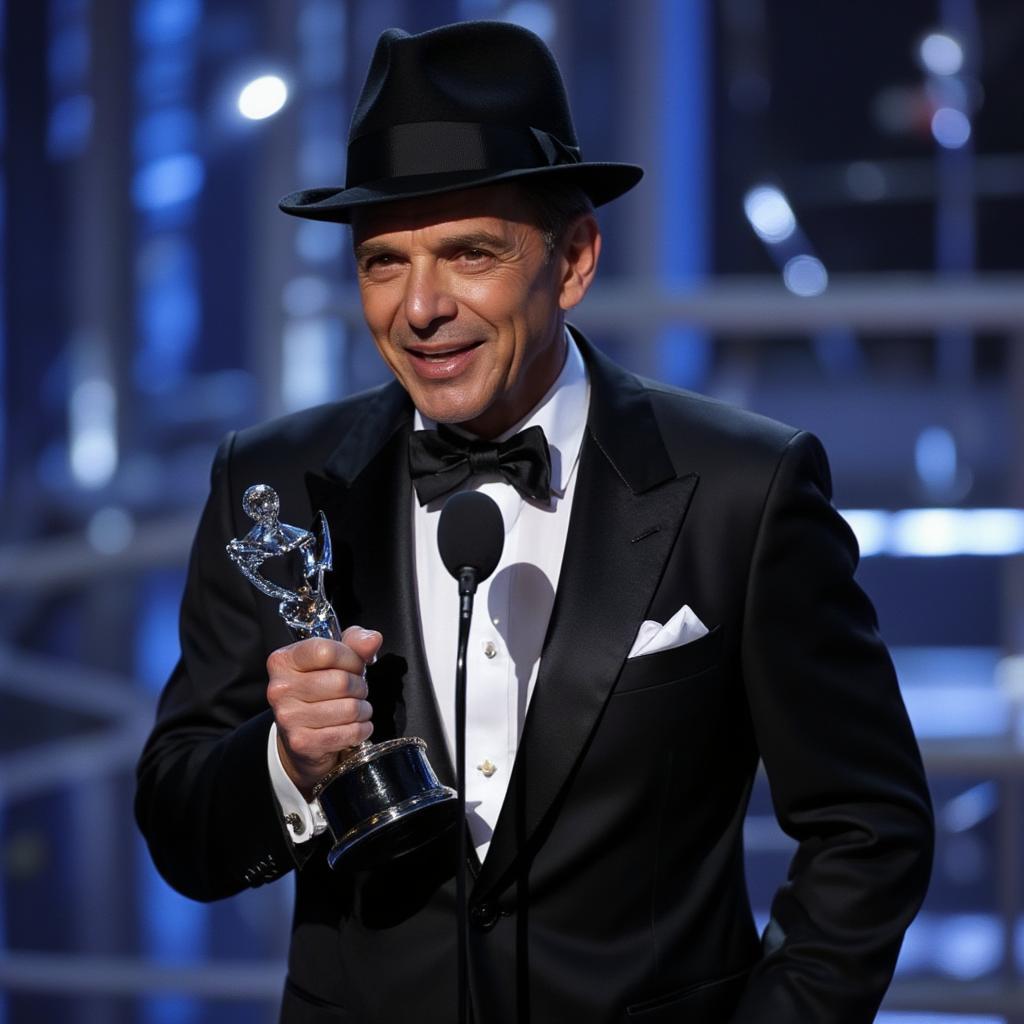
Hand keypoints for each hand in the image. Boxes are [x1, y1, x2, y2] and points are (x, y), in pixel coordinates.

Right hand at [267, 626, 382, 796]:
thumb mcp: (334, 659)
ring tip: (355, 709)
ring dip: (362, 710)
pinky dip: (361, 730)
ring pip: (349, 708)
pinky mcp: (302, 743)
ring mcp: (288, 718)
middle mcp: (280, 689)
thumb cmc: (320, 690)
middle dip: (359, 687)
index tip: (354, 666)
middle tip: (355, 692)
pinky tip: (354, 726)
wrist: (301, 737)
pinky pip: (349, 732)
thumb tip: (372, 640)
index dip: (351, 659)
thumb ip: (355, 643)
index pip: (326, 651)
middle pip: (341, 681)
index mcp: (284, 661)